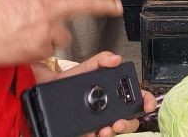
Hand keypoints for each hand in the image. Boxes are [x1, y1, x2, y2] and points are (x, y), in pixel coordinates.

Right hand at [0, 0, 121, 65]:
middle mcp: (48, 8)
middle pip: (83, 4)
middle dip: (104, 5)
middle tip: (117, 6)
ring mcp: (47, 28)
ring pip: (62, 37)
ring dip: (51, 39)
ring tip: (28, 37)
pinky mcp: (42, 47)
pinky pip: (48, 52)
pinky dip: (38, 52)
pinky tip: (23, 47)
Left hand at [40, 52, 157, 136]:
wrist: (40, 98)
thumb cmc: (63, 86)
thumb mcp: (82, 70)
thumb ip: (99, 61)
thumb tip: (115, 59)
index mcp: (111, 92)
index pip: (135, 96)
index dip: (145, 100)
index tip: (147, 105)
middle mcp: (108, 109)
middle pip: (130, 118)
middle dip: (129, 122)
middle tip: (120, 121)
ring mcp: (99, 122)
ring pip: (116, 130)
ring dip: (115, 130)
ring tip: (107, 128)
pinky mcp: (88, 132)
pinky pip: (98, 136)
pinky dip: (97, 135)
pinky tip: (93, 133)